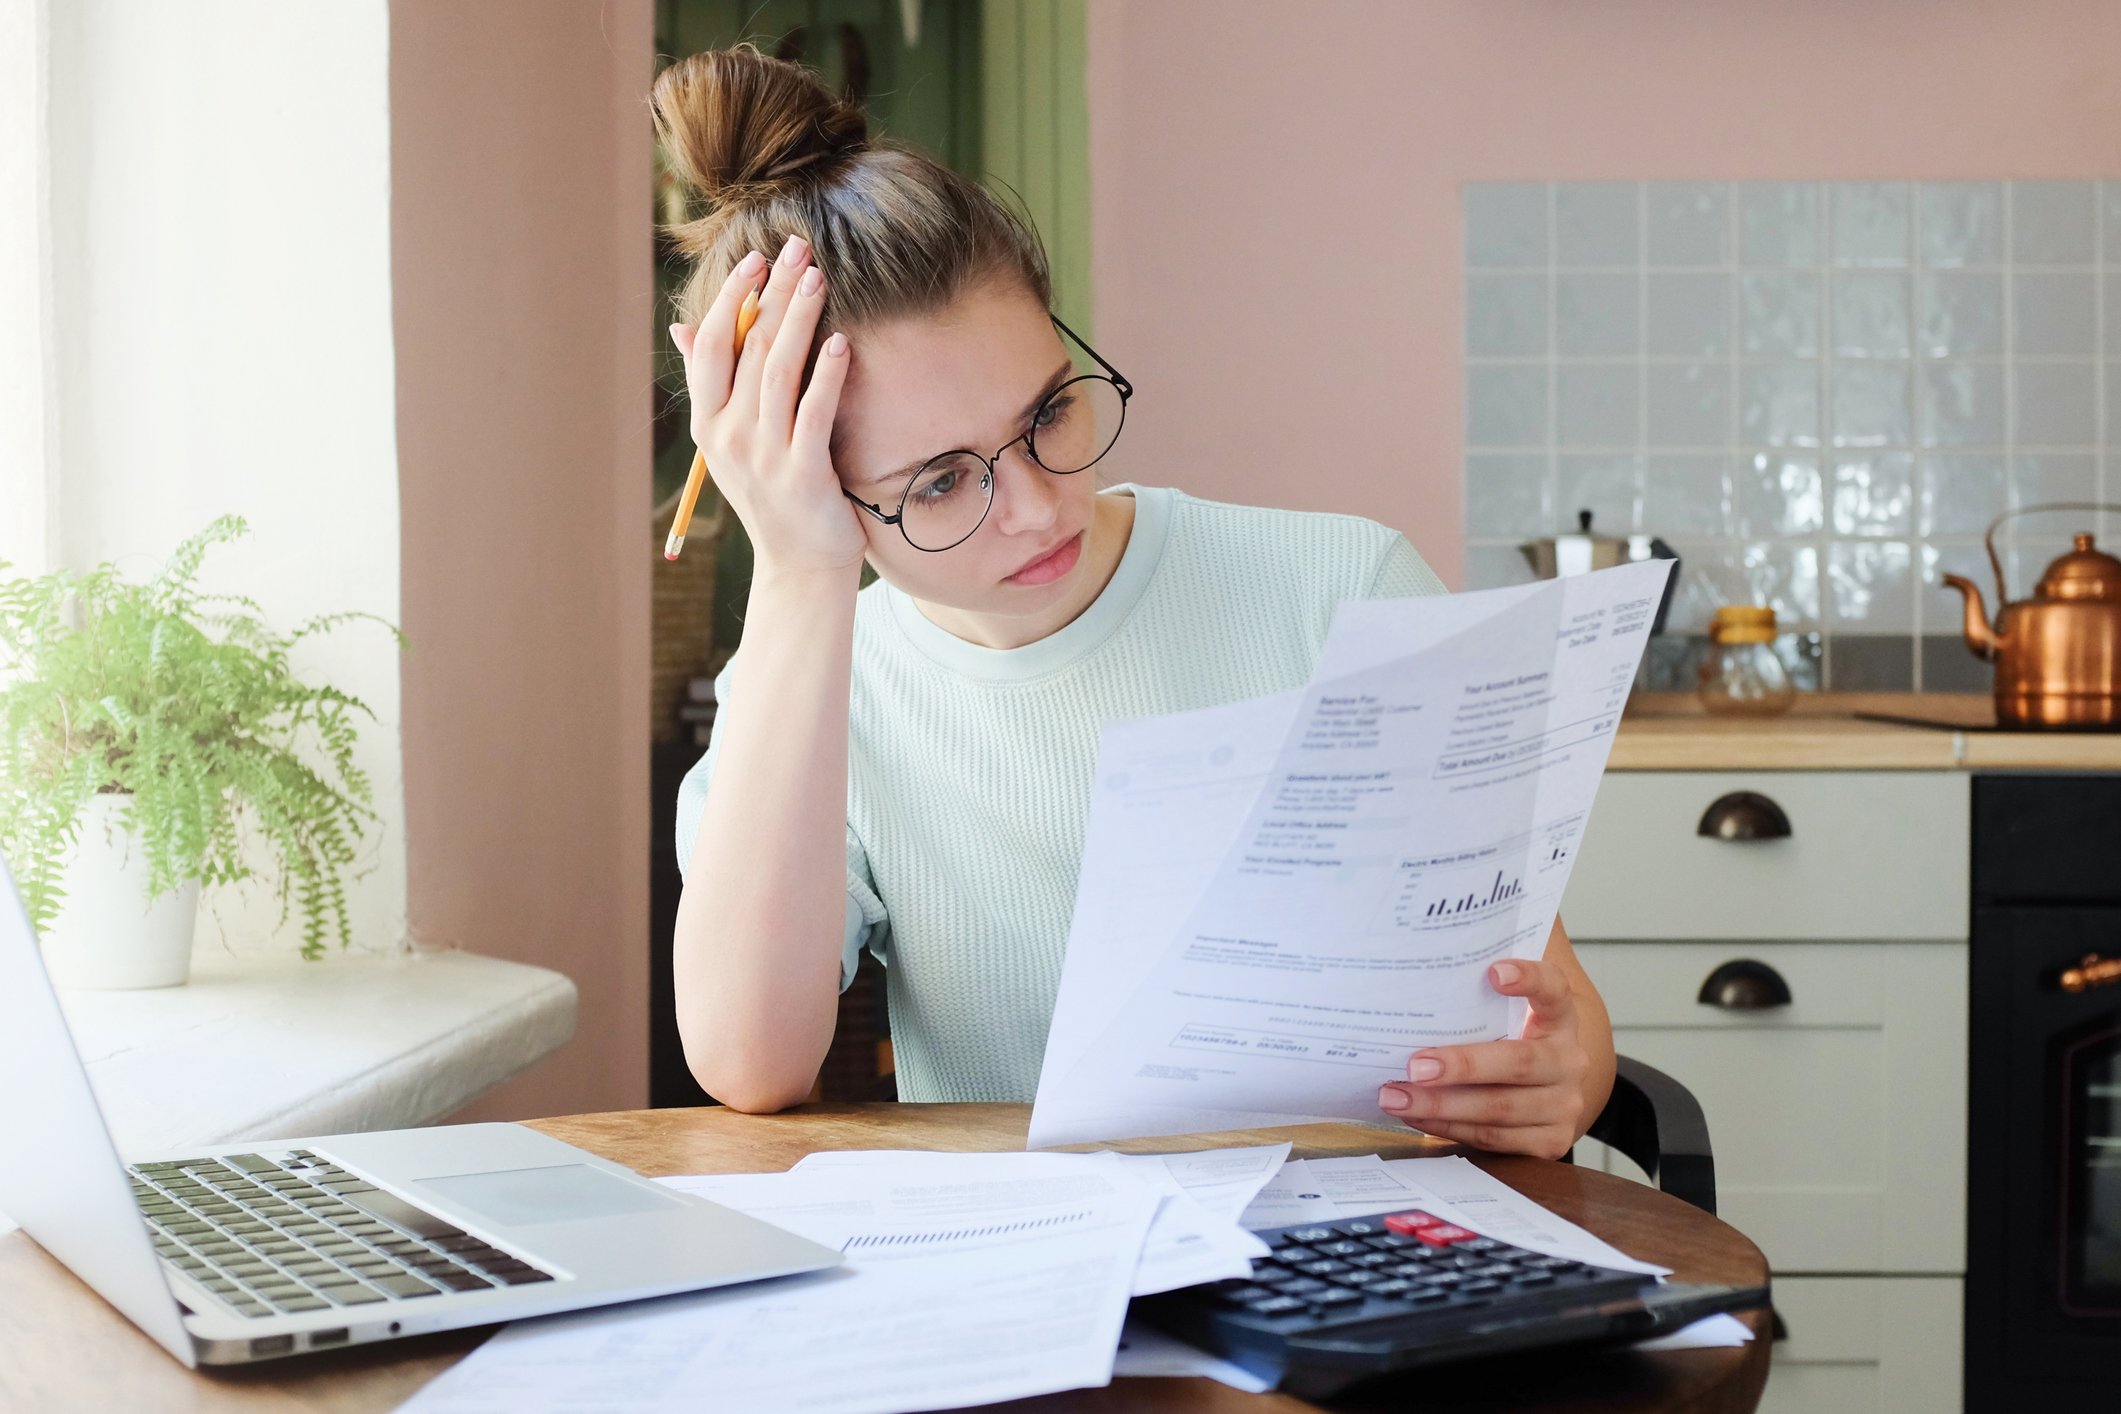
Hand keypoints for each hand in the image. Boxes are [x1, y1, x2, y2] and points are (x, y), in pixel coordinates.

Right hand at [669, 234, 865, 581]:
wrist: (800, 565)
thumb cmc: (773, 494)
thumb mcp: (731, 441)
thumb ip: (711, 383)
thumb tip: (682, 327)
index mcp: (708, 423)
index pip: (712, 346)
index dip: (732, 298)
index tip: (757, 259)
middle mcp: (728, 436)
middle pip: (748, 350)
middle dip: (772, 295)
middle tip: (798, 249)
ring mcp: (764, 457)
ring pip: (778, 373)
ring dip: (799, 320)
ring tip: (819, 279)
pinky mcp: (803, 475)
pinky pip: (814, 413)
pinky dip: (827, 375)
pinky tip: (841, 342)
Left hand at [1376, 958, 1590, 1159]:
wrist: (1542, 1097)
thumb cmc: (1506, 1046)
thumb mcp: (1503, 1019)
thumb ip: (1474, 1000)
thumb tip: (1408, 982)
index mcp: (1559, 1018)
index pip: (1553, 989)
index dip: (1529, 979)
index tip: (1493, 972)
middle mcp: (1568, 1061)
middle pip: (1518, 1062)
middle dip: (1462, 1066)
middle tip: (1414, 1067)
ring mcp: (1563, 1105)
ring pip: (1499, 1108)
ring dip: (1441, 1104)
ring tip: (1396, 1096)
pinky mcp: (1550, 1143)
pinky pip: (1492, 1138)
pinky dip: (1449, 1127)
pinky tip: (1416, 1116)